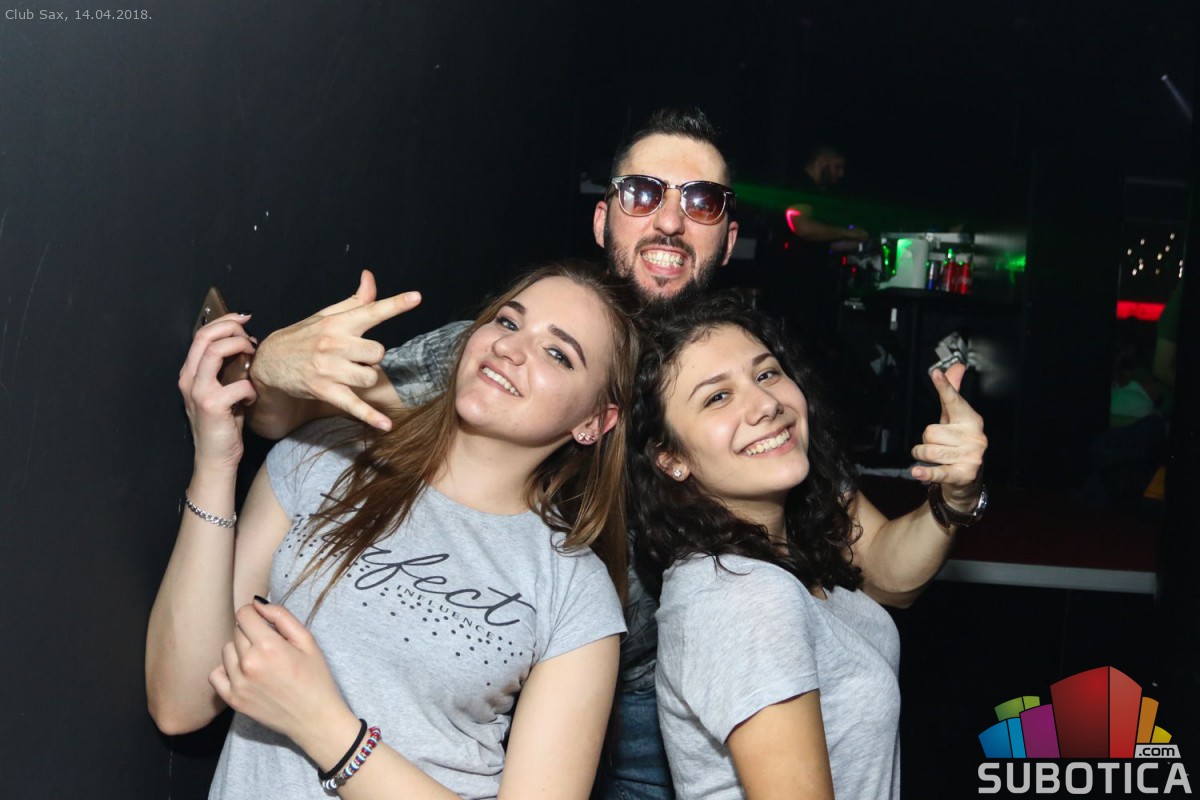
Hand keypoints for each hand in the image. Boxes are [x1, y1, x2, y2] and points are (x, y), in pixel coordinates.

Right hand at [179, 313, 257, 468]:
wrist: (215, 458)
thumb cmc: (223, 424)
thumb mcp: (221, 391)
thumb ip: (225, 369)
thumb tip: (246, 345)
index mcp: (189, 373)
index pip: (201, 335)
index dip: (224, 321)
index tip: (244, 319)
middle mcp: (188, 379)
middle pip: (206, 336)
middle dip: (232, 328)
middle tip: (251, 337)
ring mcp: (198, 391)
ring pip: (216, 351)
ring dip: (240, 347)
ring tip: (253, 356)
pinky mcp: (211, 405)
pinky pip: (238, 384)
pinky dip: (251, 387)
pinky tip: (252, 397)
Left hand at [210, 602, 357, 753]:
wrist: (315, 718)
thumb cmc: (316, 678)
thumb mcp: (307, 641)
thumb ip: (281, 617)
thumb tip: (257, 603)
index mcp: (269, 646)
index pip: (244, 614)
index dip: (254, 613)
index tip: (264, 620)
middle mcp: (249, 663)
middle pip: (237, 631)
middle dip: (251, 632)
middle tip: (270, 644)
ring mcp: (238, 683)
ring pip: (227, 650)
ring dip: (240, 650)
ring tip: (260, 660)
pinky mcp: (233, 700)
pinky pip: (215, 675)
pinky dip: (226, 670)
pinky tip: (244, 673)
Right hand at [249, 270, 421, 429]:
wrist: (269, 361)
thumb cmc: (304, 336)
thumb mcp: (326, 315)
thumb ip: (355, 301)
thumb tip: (370, 277)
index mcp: (338, 323)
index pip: (371, 311)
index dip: (396, 305)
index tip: (417, 297)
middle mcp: (334, 344)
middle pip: (378, 352)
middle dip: (372, 356)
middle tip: (356, 356)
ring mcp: (330, 369)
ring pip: (370, 376)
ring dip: (366, 377)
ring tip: (349, 373)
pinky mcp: (326, 391)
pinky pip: (354, 405)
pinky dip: (371, 417)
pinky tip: (386, 425)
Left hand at [910, 362, 986, 509]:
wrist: (967, 479)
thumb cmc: (956, 443)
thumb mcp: (952, 418)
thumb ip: (952, 392)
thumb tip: (956, 367)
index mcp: (971, 419)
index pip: (954, 401)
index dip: (944, 387)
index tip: (936, 374)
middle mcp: (974, 436)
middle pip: (930, 431)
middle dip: (925, 440)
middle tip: (937, 446)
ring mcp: (971, 456)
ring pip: (928, 450)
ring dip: (922, 456)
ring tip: (933, 458)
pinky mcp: (964, 474)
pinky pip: (938, 471)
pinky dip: (926, 472)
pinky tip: (917, 472)